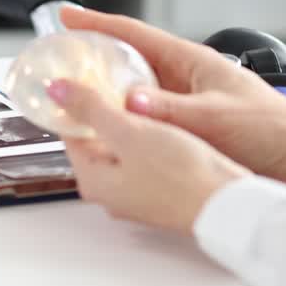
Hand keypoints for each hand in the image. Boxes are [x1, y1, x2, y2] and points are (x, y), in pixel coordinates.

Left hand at [48, 78, 248, 234]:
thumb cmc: (182, 176)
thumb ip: (90, 109)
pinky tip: (161, 123)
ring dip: (126, 124)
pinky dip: (147, 139)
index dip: (74, 103)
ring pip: (122, 149)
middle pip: (94, 142)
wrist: (229, 205)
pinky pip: (144, 159)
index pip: (69, 133)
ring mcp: (136, 195)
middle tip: (109, 81)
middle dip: (101, 112)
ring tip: (136, 97)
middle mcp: (110, 193)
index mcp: (93, 180)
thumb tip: (56, 90)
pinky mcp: (160, 193)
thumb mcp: (129, 131)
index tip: (81, 79)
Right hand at [61, 7, 285, 194]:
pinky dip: (125, 113)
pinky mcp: (191, 123)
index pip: (134, 33)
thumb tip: (129, 101)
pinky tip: (111, 124)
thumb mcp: (214, 118)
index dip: (97, 23)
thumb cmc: (272, 129)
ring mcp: (188, 99)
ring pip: (136, 85)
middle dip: (94, 52)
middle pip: (130, 56)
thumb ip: (169, 109)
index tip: (67, 16)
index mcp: (192, 61)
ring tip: (76, 90)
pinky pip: (148, 111)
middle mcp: (187, 76)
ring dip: (107, 86)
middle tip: (61, 54)